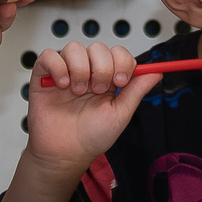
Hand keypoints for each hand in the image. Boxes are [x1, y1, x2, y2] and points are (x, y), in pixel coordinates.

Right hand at [21, 44, 157, 181]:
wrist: (64, 154)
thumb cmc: (91, 137)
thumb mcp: (119, 114)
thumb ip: (136, 91)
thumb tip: (157, 72)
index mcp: (106, 78)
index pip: (118, 53)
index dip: (122, 62)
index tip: (120, 82)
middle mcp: (87, 71)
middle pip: (98, 47)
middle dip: (102, 68)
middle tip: (98, 90)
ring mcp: (65, 71)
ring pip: (75, 48)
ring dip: (81, 69)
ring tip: (79, 91)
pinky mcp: (44, 75)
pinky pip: (49, 56)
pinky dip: (58, 67)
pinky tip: (62, 85)